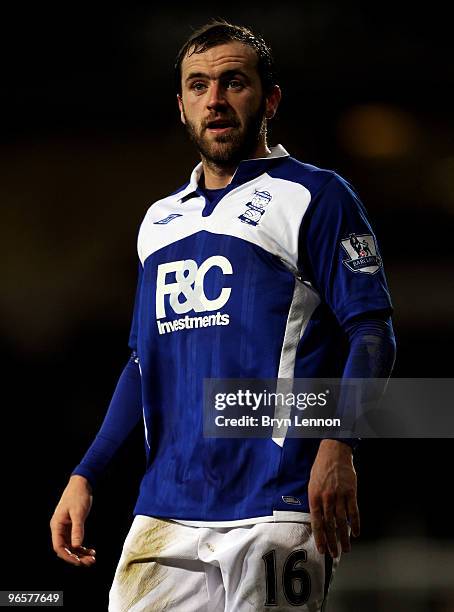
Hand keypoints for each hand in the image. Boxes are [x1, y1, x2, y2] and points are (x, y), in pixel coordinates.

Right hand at [50, 475, 95, 566]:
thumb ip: (77, 529)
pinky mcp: (72, 526)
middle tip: (90, 562)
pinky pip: (75, 540)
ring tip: (92, 559)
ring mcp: (66, 528)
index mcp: (57, 525)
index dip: (68, 556)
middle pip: (65, 549)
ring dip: (81, 554)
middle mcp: (59, 528)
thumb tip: (77, 546)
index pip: (58, 547)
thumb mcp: (78, 513)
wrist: (82, 483)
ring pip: (71, 546)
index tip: (79, 562)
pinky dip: (83, 547)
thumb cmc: (78, 495)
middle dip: (76, 557)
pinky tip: (91, 551)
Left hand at [308, 439, 359, 557]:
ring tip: (346, 548)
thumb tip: (317, 520)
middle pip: (330, 525)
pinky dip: (356, 524)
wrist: (334, 452)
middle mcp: (326, 498)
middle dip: (332, 542)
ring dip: (344, 537)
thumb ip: (315, 502)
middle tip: (335, 554)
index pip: (317, 522)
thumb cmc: (321, 468)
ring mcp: (339, 495)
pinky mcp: (351, 492)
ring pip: (342, 521)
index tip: (322, 549)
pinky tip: (356, 533)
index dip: (320, 537)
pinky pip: (354, 512)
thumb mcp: (312, 484)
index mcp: (314, 497)